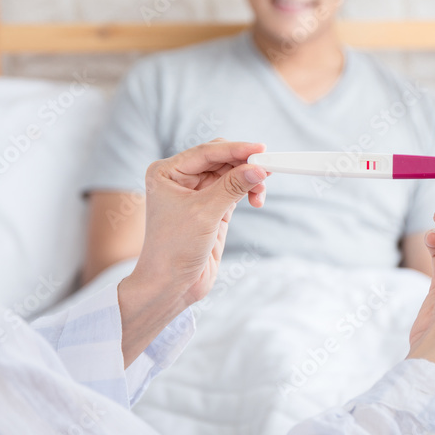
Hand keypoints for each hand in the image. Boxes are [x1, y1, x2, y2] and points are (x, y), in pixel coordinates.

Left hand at [136, 139, 268, 302]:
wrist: (170, 285)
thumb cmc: (174, 249)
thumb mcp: (205, 214)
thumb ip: (232, 187)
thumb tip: (258, 167)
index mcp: (167, 172)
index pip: (206, 152)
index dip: (235, 149)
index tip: (260, 149)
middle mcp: (180, 179)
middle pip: (220, 160)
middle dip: (244, 163)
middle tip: (268, 167)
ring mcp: (197, 193)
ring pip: (230, 174)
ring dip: (248, 179)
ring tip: (261, 191)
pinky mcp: (212, 209)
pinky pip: (234, 190)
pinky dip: (247, 191)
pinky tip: (257, 198)